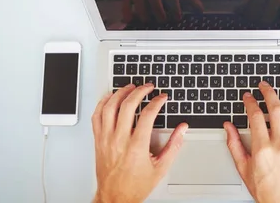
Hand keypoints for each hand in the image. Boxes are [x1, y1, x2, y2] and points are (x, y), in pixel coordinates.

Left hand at [92, 84, 187, 202]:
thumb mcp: (161, 167)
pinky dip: (103, 103)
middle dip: (139, 91)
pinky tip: (110, 98)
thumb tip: (182, 129)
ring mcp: (106, 139)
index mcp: (136, 146)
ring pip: (109, 108)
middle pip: (127, 106)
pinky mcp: (98, 141)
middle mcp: (119, 140)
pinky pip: (96, 117)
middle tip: (148, 87)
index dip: (157, 102)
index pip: (147, 115)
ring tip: (130, 87)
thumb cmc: (135, 185)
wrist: (115, 198)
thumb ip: (174, 145)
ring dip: (120, 93)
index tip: (162, 98)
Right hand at [122, 0, 202, 22]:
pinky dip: (126, 11)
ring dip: (143, 9)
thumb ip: (191, 2)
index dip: (175, 5)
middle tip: (163, 20)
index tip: (177, 17)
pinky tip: (130, 21)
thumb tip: (201, 11)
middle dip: (158, 7)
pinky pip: (126, 1)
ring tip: (148, 21)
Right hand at [224, 81, 279, 202]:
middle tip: (264, 85)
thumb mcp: (243, 168)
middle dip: (268, 92)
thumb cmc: (265, 190)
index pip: (255, 117)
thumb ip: (234, 145)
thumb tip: (228, 127)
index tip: (248, 96)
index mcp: (263, 149)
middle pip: (276, 109)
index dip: (250, 102)